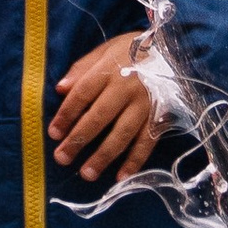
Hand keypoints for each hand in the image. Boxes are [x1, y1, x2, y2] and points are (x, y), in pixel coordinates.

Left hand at [50, 31, 164, 181]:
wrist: (174, 50)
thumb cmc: (132, 51)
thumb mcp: (106, 50)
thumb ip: (82, 69)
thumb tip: (60, 89)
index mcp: (109, 69)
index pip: (82, 93)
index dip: (66, 114)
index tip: (53, 133)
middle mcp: (126, 88)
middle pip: (99, 117)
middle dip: (79, 140)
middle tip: (62, 158)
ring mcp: (145, 104)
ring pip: (122, 134)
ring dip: (104, 156)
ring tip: (87, 174)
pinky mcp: (160, 117)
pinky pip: (147, 142)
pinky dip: (135, 161)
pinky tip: (121, 177)